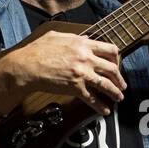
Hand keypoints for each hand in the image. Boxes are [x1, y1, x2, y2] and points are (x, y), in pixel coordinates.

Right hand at [4, 31, 125, 115]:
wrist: (27, 66)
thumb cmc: (38, 50)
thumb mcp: (57, 36)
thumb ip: (74, 37)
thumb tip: (86, 38)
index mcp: (83, 44)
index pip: (110, 49)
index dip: (116, 58)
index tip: (117, 63)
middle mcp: (86, 59)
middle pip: (112, 69)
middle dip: (119, 78)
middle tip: (121, 84)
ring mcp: (82, 74)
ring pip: (106, 85)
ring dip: (115, 92)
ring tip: (119, 98)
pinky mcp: (76, 88)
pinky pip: (92, 99)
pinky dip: (100, 106)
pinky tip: (105, 111)